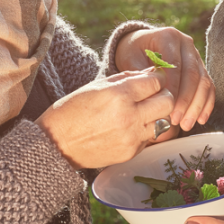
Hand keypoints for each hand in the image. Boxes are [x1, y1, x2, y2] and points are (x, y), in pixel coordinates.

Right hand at [36, 70, 173, 169]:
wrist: (56, 145)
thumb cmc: (72, 111)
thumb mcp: (97, 86)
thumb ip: (127, 78)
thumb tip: (152, 72)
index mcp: (118, 95)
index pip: (156, 81)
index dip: (157, 77)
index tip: (154, 77)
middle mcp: (129, 116)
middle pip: (167, 101)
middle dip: (163, 94)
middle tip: (152, 94)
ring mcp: (131, 137)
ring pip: (165, 121)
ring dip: (158, 114)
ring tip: (144, 111)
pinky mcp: (131, 152)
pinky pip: (151, 137)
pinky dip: (147, 129)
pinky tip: (133, 126)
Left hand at [116, 26, 214, 135]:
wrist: (140, 46)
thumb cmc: (133, 54)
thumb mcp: (130, 60)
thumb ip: (140, 76)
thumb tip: (152, 99)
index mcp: (168, 37)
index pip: (175, 65)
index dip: (173, 89)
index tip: (166, 109)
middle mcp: (186, 43)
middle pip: (192, 74)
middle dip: (186, 101)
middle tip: (176, 121)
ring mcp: (196, 55)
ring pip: (203, 81)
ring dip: (196, 105)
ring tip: (186, 124)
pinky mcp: (201, 68)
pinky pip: (209, 86)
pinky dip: (206, 104)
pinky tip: (200, 119)